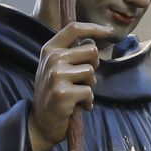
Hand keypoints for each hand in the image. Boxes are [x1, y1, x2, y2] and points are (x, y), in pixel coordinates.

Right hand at [27, 22, 105, 150]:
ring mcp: (55, 75)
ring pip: (91, 72)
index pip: (74, 29)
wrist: (41, 122)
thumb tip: (93, 42)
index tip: (110, 31)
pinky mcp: (62, 93)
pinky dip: (88, 101)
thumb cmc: (54, 93)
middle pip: (91, 50)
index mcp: (49, 49)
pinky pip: (89, 91)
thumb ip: (71, 54)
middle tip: (83, 80)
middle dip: (94, 66)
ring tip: (77, 94)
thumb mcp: (56, 68)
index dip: (94, 28)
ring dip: (90, 86)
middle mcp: (51, 59)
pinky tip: (78, 106)